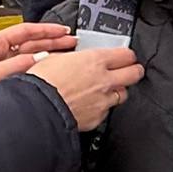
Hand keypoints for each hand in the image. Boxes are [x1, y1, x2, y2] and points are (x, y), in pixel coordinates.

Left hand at [0, 22, 75, 104]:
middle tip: (72, 41)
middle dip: (52, 40)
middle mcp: (1, 50)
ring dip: (49, 52)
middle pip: (32, 41)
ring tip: (68, 52)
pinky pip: (27, 66)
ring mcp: (3, 62)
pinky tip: (52, 68)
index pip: (27, 30)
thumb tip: (41, 59)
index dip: (47, 30)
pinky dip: (40, 65)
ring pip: (31, 53)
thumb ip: (19, 65)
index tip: (63, 31)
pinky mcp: (4, 74)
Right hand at [27, 46, 143, 130]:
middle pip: (134, 73)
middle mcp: (104, 80)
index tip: (125, 56)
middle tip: (130, 70)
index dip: (127, 54)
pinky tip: (92, 105)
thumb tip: (75, 57)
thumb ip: (73, 58)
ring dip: (118, 90)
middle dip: (134, 70)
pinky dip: (102, 108)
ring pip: (123, 94)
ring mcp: (103, 100)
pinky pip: (107, 111)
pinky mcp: (98, 117)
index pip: (126, 54)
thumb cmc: (42, 83)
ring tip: (108, 89)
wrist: (38, 108)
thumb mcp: (55, 58)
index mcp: (95, 60)